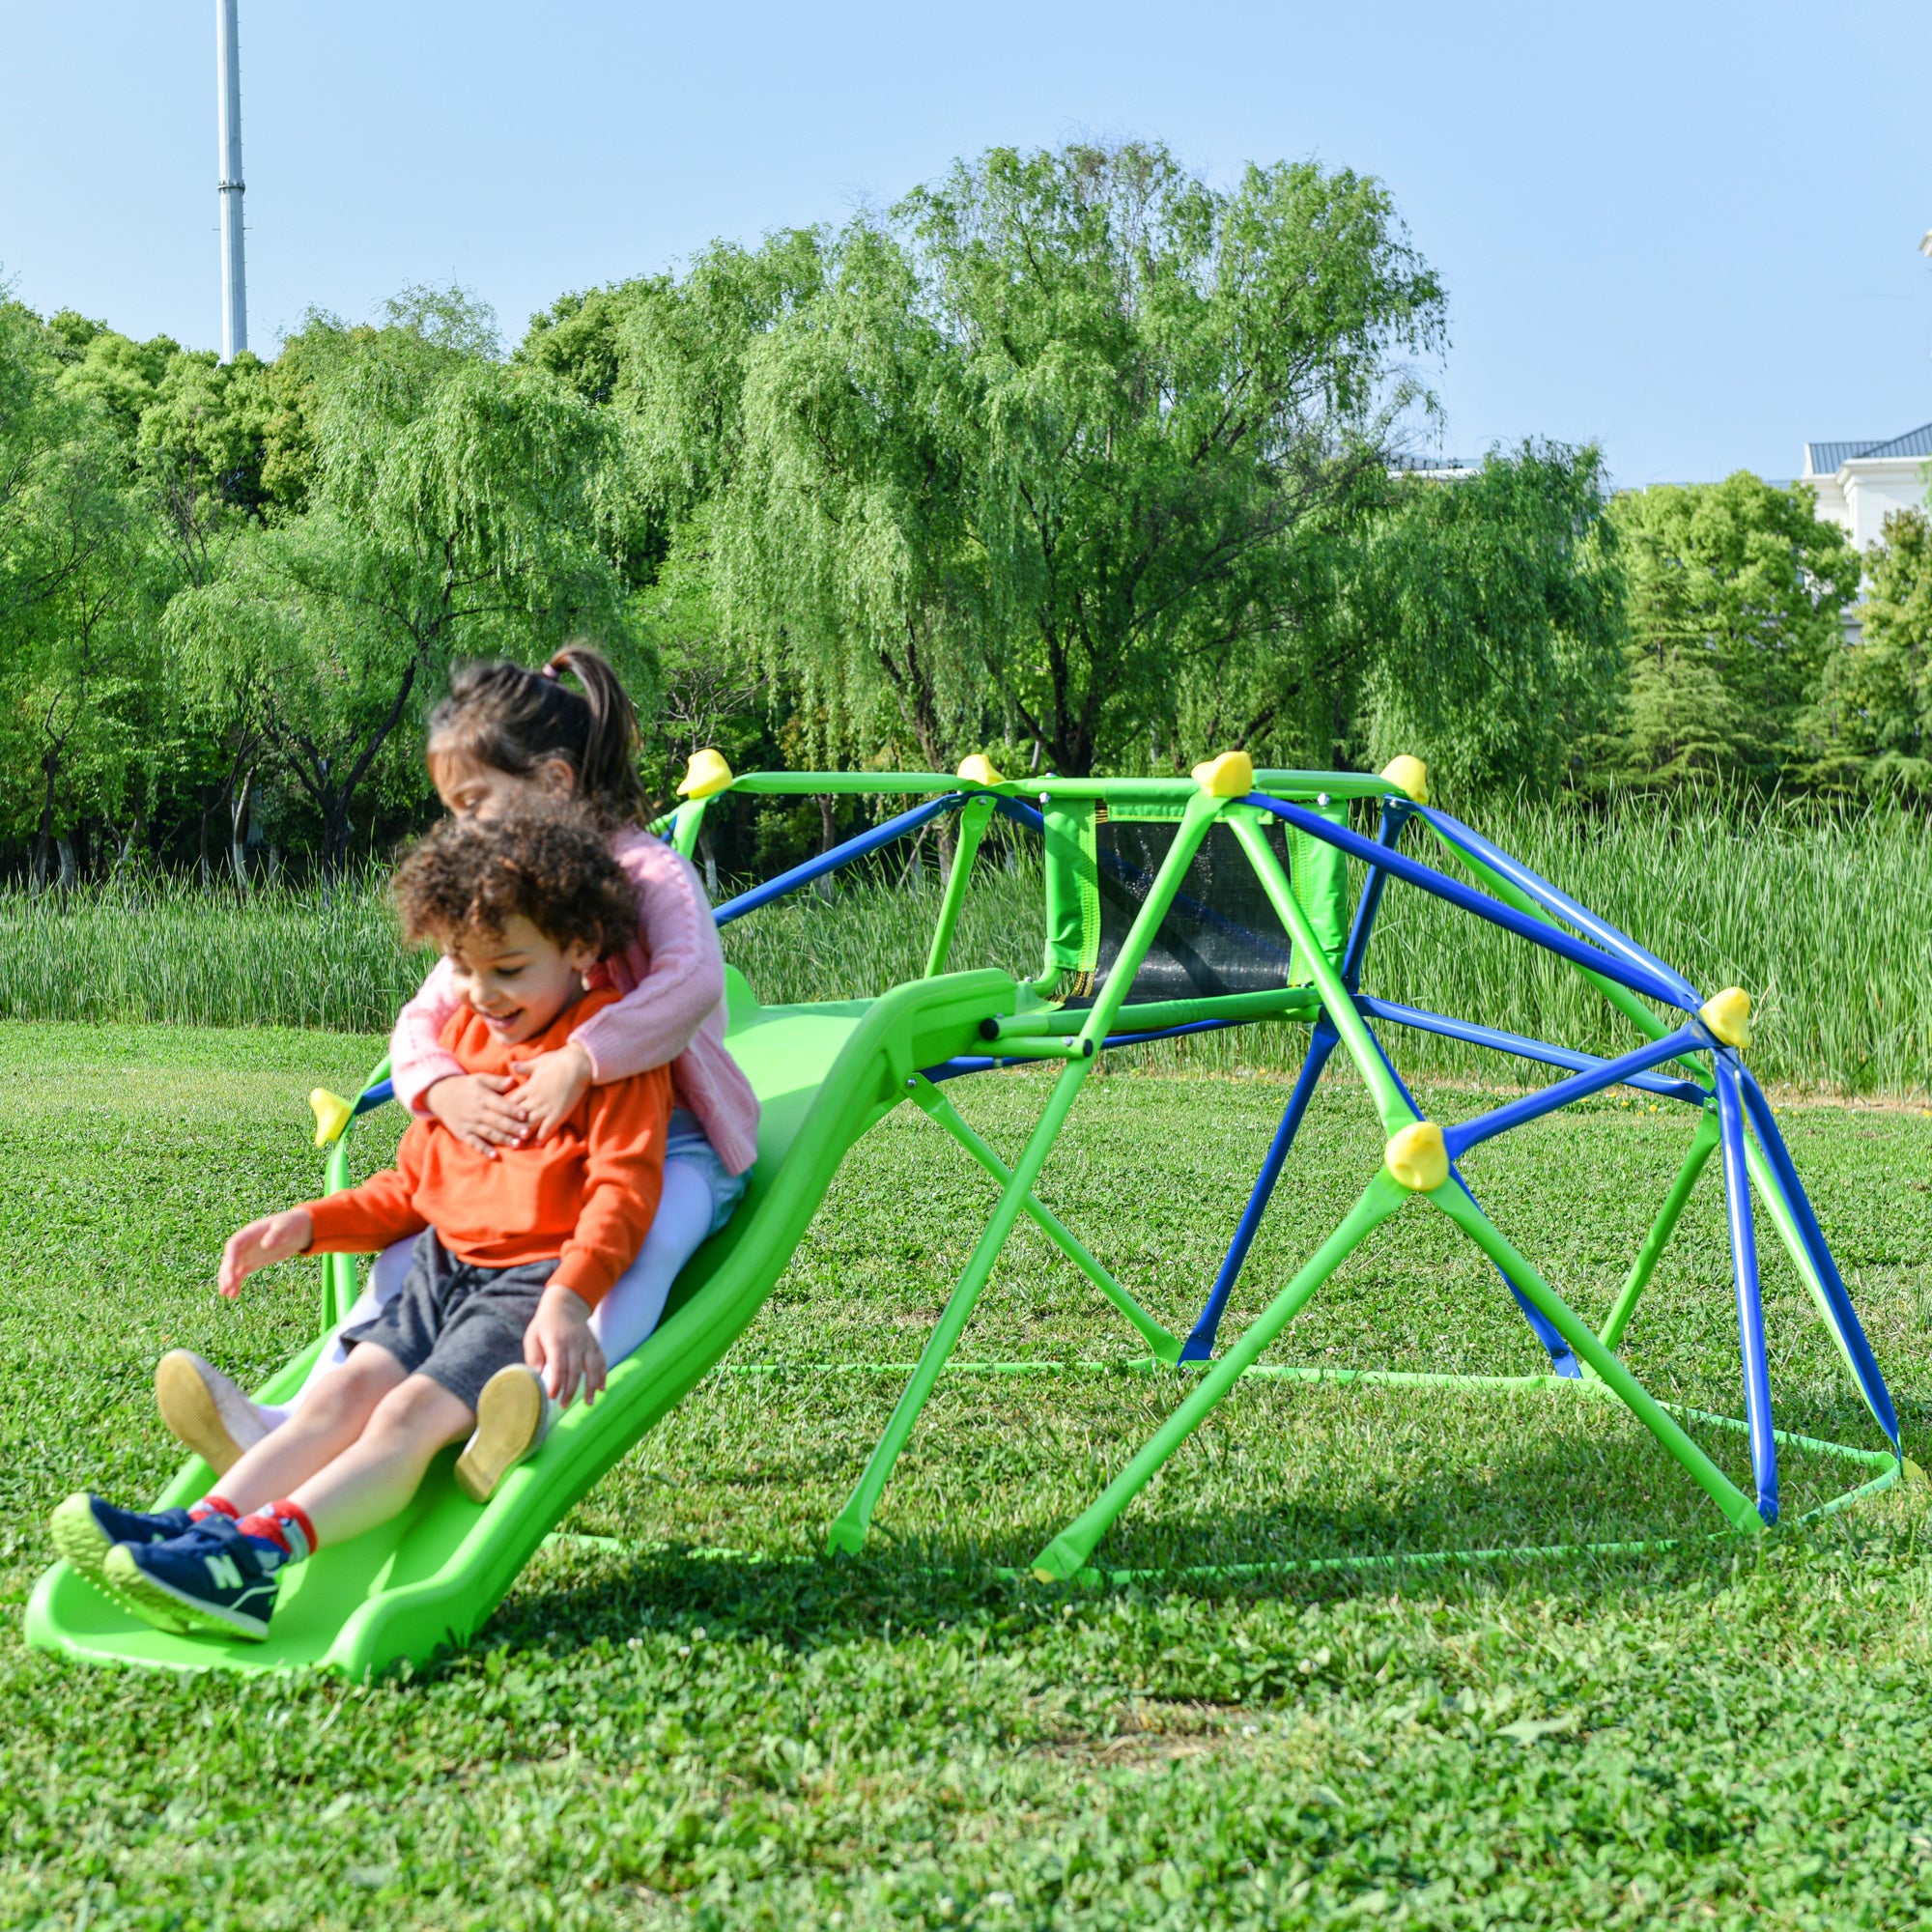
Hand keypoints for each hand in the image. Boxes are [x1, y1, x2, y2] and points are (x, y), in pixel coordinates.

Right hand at [219, 1208, 313, 1298]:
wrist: (298, 1229)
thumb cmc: (291, 1225)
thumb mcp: (286, 1228)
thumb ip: (276, 1235)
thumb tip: (266, 1245)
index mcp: (250, 1232)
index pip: (235, 1244)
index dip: (231, 1256)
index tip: (230, 1268)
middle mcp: (245, 1243)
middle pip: (231, 1258)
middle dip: (227, 1271)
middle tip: (227, 1286)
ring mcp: (248, 1253)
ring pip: (233, 1267)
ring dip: (228, 1279)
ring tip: (226, 1294)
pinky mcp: (253, 1262)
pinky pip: (241, 1273)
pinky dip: (237, 1282)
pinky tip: (234, 1294)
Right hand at [425, 1072, 528, 1156]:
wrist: (440, 1095)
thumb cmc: (466, 1086)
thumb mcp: (480, 1079)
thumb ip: (497, 1082)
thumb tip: (513, 1080)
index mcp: (483, 1097)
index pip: (500, 1104)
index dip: (512, 1110)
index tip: (525, 1115)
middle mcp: (477, 1111)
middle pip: (497, 1121)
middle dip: (512, 1127)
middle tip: (527, 1133)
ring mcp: (469, 1124)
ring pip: (489, 1133)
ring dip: (503, 1139)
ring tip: (517, 1145)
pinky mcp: (463, 1134)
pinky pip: (474, 1143)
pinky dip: (484, 1149)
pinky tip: (494, 1155)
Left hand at [508, 1042, 592, 1144]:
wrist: (578, 1063)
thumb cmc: (558, 1060)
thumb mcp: (538, 1062)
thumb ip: (524, 1067)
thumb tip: (512, 1065)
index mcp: (528, 1087)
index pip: (509, 1103)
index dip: (501, 1112)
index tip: (495, 1119)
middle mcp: (534, 1099)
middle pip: (516, 1117)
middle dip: (508, 1127)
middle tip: (499, 1138)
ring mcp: (546, 1106)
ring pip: (530, 1124)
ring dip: (522, 1134)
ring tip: (515, 1145)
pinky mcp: (559, 1111)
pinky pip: (548, 1127)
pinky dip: (543, 1136)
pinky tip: (538, 1144)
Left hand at [524, 1281, 605, 1408]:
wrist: (565, 1306)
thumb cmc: (545, 1326)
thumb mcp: (532, 1336)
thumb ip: (533, 1356)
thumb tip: (536, 1376)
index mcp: (557, 1341)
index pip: (558, 1365)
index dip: (556, 1382)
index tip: (551, 1396)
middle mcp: (575, 1342)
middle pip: (575, 1370)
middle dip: (570, 1390)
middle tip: (563, 1405)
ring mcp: (587, 1343)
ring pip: (592, 1367)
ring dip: (591, 1386)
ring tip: (588, 1403)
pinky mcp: (595, 1345)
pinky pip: (602, 1361)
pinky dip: (603, 1375)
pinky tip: (602, 1389)